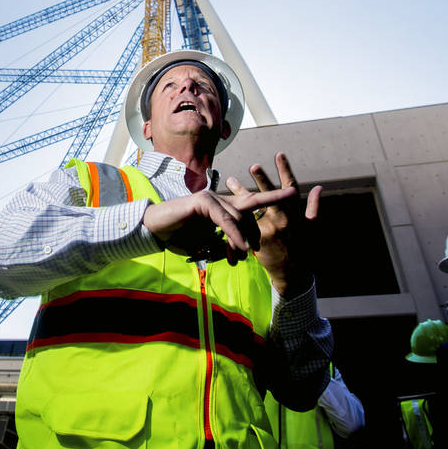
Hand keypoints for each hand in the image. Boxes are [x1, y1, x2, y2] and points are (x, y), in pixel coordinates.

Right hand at [142, 185, 294, 264]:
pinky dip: (233, 234)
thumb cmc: (178, 236)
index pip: (250, 204)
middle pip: (249, 205)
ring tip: (246, 254)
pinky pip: (224, 220)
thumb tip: (240, 253)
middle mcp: (220, 200)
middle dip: (265, 210)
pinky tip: (239, 246)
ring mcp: (211, 198)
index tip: (293, 194)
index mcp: (223, 208)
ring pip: (237, 216)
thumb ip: (223, 245)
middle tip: (276, 218)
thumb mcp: (206, 244)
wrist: (154, 230)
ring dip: (242, 238)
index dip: (272, 198)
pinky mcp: (202, 202)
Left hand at [226, 151, 321, 296]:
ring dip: (240, 193)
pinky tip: (225, 205)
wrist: (291, 272)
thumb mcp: (311, 226)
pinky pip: (246, 224)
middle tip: (253, 165)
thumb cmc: (303, 247)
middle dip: (262, 179)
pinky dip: (236, 214)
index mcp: (296, 213)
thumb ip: (313, 206)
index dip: (285, 170)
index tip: (279, 154)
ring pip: (252, 207)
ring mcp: (270, 229)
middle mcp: (284, 219)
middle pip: (271, 195)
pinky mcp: (258, 239)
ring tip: (230, 180)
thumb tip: (318, 187)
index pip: (291, 188)